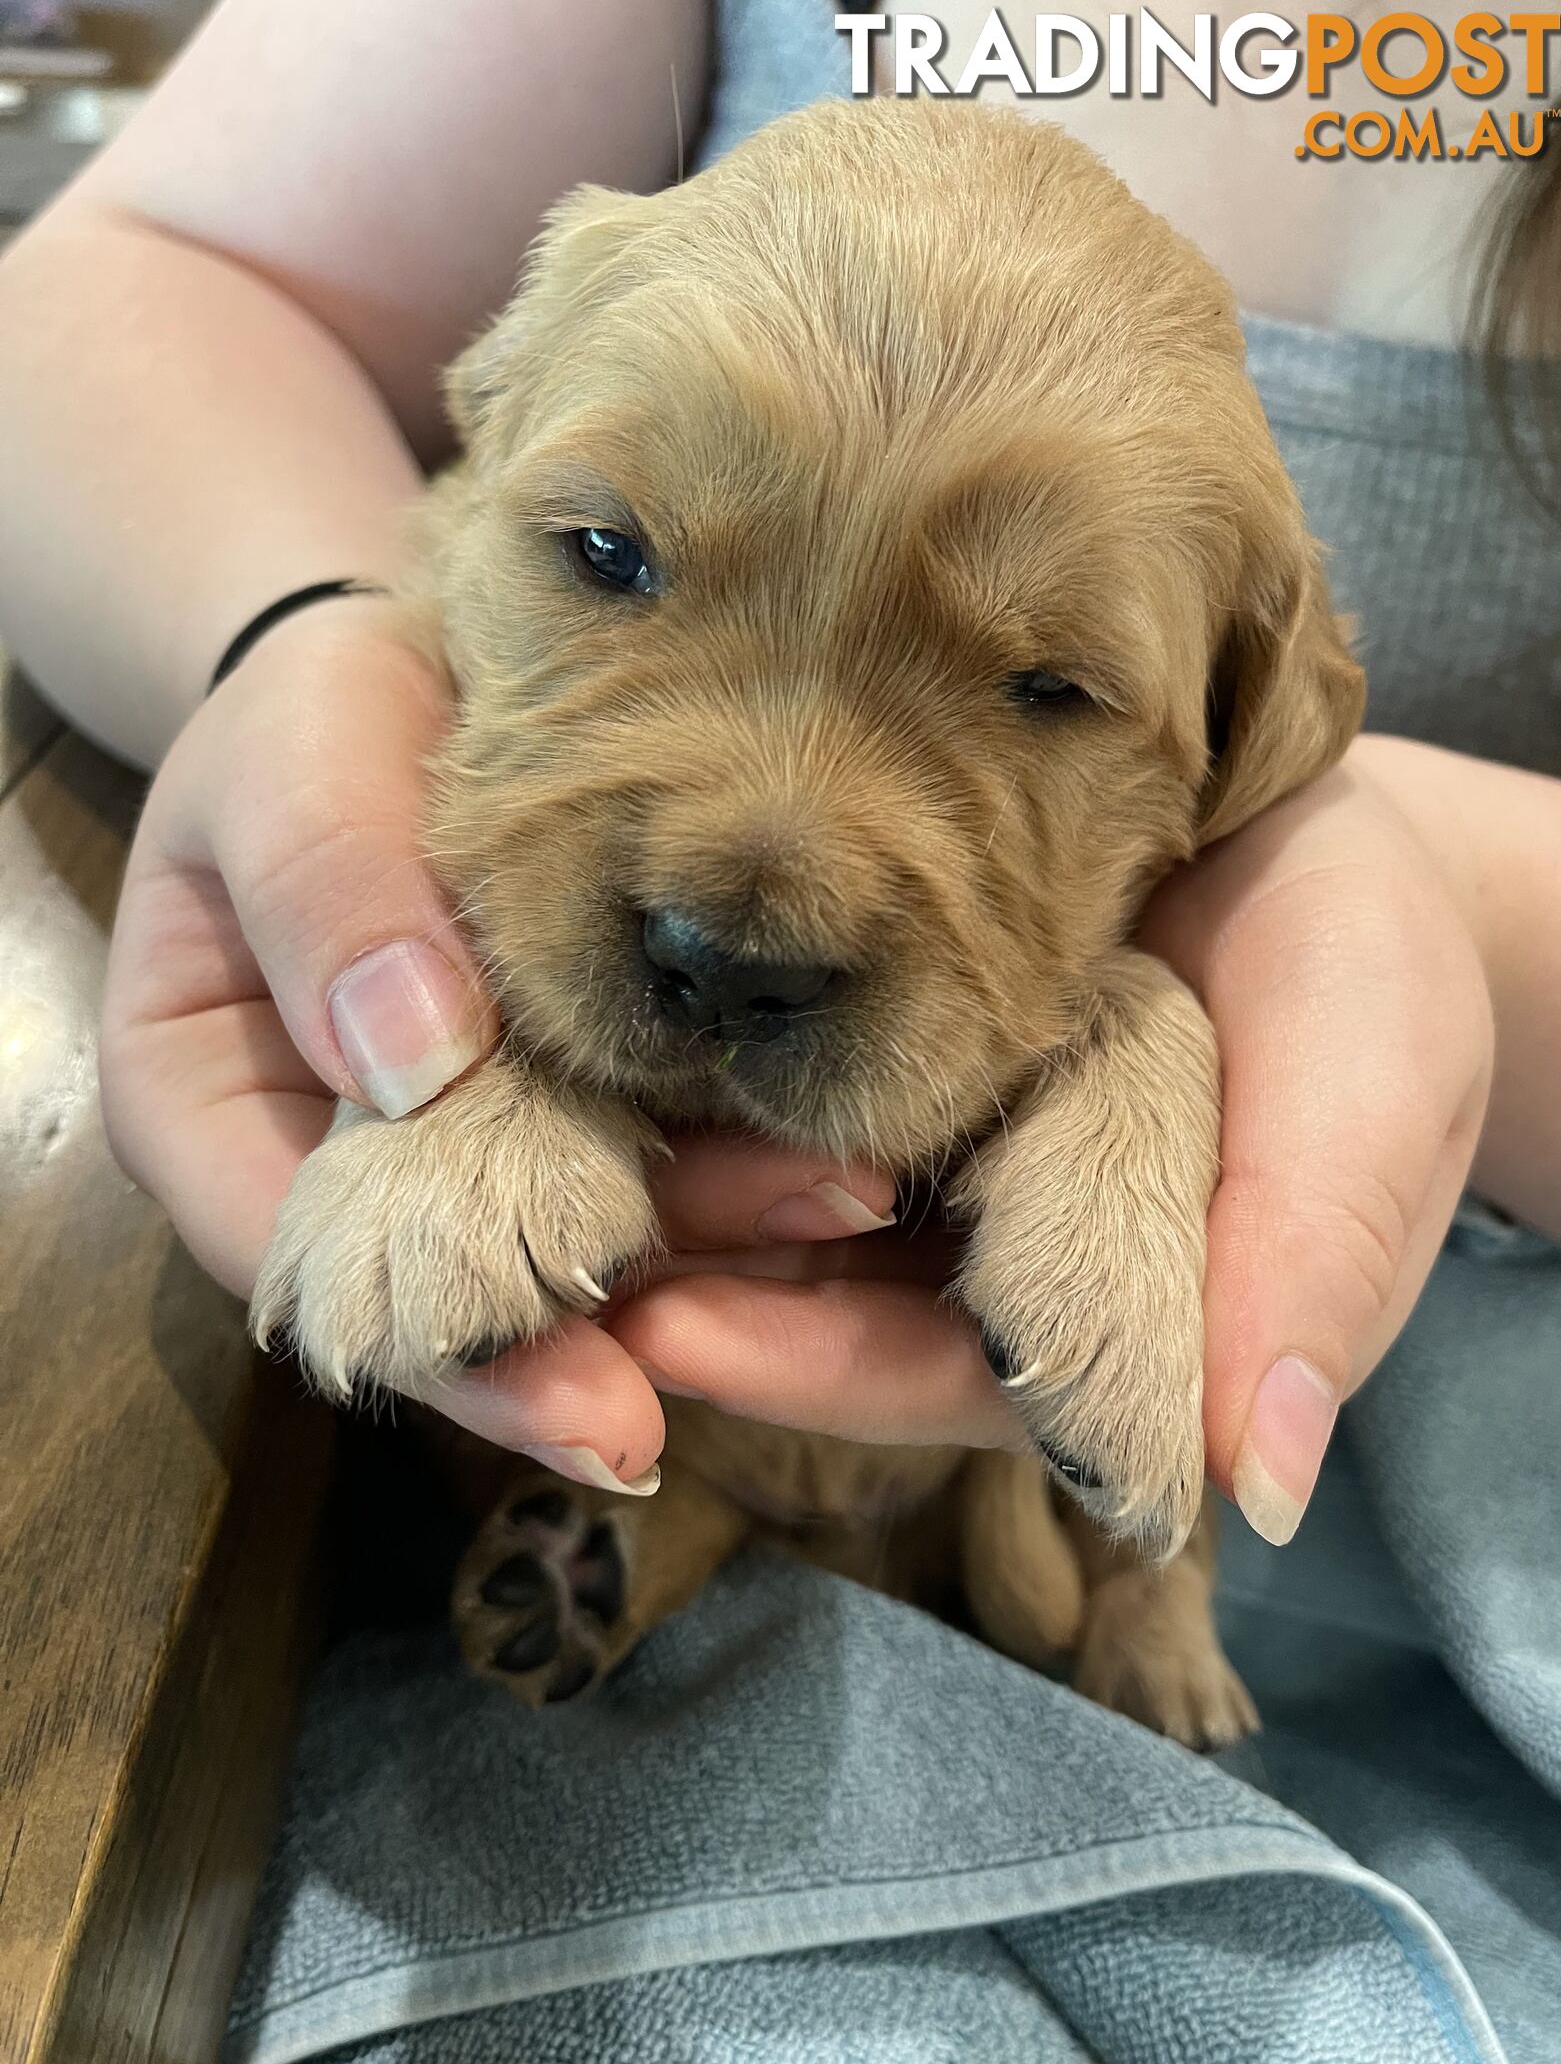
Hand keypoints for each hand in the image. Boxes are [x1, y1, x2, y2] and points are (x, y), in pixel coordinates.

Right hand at [99, 596, 894, 1483]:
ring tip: (843, 1209)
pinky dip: (746, 1172)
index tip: (571, 1393)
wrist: (416, 671)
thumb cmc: (315, 712)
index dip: (439, 1350)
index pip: (303, 1265)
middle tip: (730, 1377)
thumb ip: (329, 889)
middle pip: (459, 1291)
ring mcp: (473, 1149)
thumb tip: (411, 1062)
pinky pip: (657, 1164)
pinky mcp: (584, 1110)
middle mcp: (342, 1162)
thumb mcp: (296, 756)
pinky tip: (846, 1168)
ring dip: (708, 1253)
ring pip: (580, 1242)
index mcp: (211, 1107)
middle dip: (593, 1336)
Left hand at [610, 743, 1495, 1543]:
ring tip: (544, 1160)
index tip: (679, 1340)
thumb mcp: (1365, 1094)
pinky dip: (704, 1093)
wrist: (1313, 823)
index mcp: (1108, 1314)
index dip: (823, 1371)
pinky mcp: (894, 1062)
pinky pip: (787, 1096)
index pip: (956, 1380)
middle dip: (702, 1288)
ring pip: (788, 1214)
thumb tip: (1248, 1478)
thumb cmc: (1369, 967)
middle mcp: (995, 1259)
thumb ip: (1312, 1264)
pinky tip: (606, 1061)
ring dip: (676, 1198)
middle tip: (553, 1253)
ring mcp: (936, 1158)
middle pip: (834, 1309)